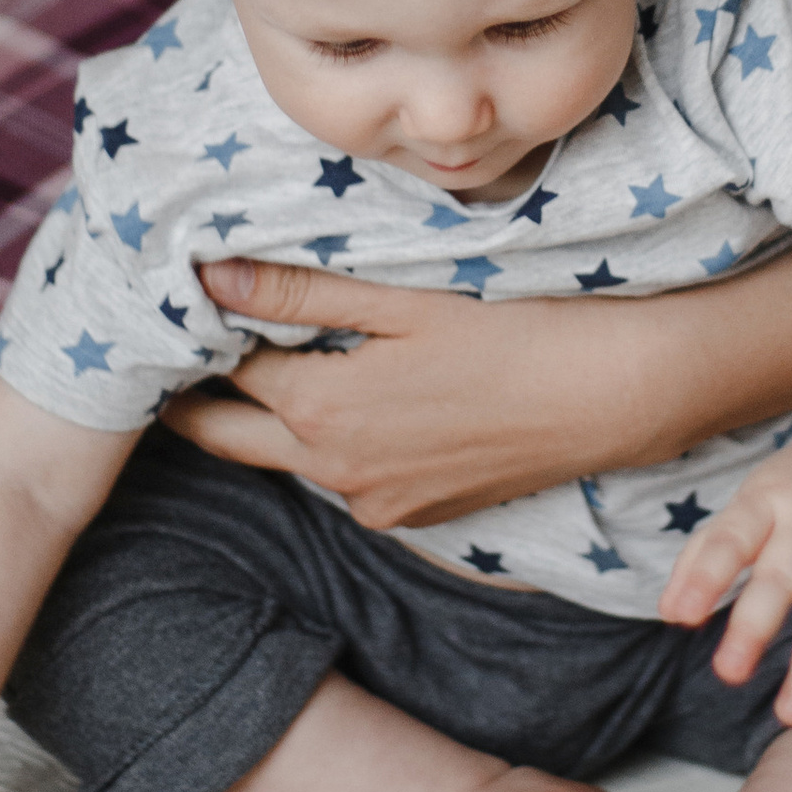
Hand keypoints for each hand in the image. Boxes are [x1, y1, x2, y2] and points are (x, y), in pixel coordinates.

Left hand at [160, 261, 629, 531]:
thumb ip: (300, 291)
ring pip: (292, 459)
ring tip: (262, 362)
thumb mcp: (403, 300)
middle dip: (195, 403)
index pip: (226, 370)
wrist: (615, 397)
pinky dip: (331, 443)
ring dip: (270, 420)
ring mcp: (377, 502)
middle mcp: (336, 470)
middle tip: (175, 359)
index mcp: (320, 409)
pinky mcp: (417, 514)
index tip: (182, 305)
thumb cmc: (516, 329)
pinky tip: (352, 400)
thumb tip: (208, 276)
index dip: (203, 333)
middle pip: (231, 438)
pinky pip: (348, 480)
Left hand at [658, 419, 791, 726]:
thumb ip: (708, 551)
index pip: (732, 538)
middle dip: (755, 627)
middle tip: (728, 674)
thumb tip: (670, 614)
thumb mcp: (753, 498)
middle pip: (783, 578)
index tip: (681, 616)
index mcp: (770, 499)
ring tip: (789, 715)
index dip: (705, 576)